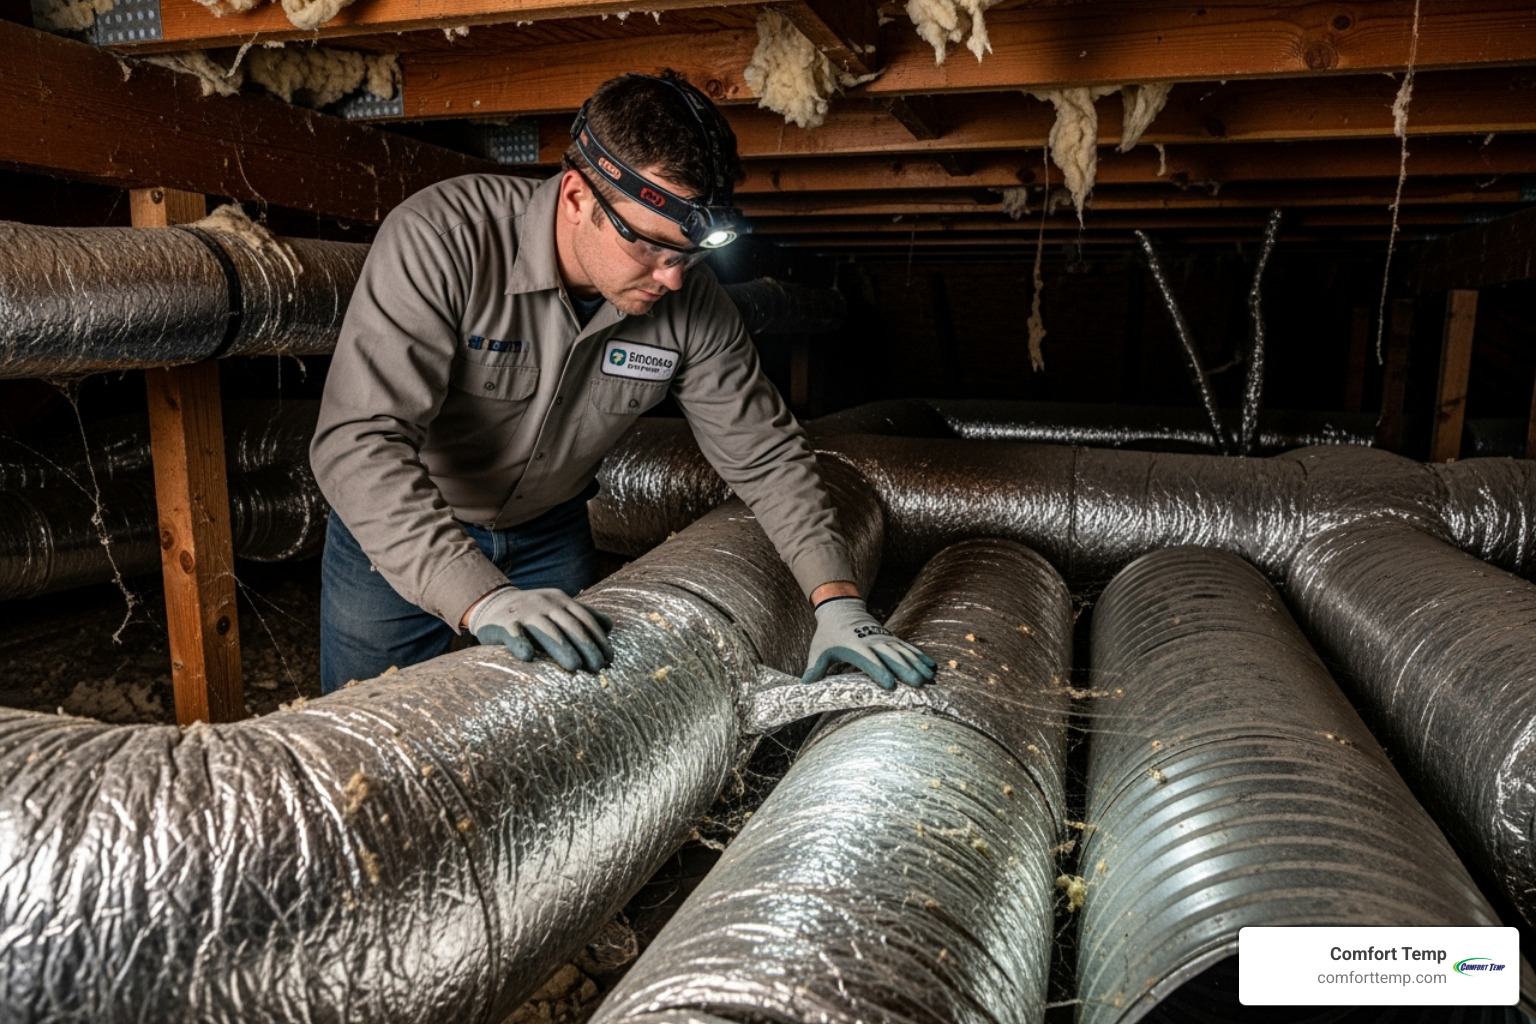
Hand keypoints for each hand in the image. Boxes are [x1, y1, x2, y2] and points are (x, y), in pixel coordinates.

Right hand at [467, 586, 613, 671]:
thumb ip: (582, 615)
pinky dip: (520, 644)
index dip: (598, 639)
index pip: (585, 619)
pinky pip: (513, 634)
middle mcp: (544, 603)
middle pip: (569, 626)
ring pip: (545, 630)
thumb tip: (610, 626)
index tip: (609, 658)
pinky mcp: (503, 624)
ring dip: (561, 648)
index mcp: (560, 600)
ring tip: (575, 667)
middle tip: (598, 667)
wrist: (492, 604)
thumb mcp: (557, 607)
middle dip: (585, 646)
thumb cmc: (533, 612)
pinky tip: (528, 657)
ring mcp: (523, 612)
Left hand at [801, 596, 936, 689]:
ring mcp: (884, 640)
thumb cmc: (829, 635)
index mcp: (856, 648)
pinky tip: (932, 667)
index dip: (879, 672)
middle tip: (918, 684)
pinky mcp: (891, 638)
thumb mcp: (820, 649)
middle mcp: (873, 643)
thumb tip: (806, 684)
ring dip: (917, 665)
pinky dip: (920, 657)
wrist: (841, 610)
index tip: (889, 685)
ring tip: (930, 678)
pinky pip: (908, 648)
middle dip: (905, 671)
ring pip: (903, 653)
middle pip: (892, 658)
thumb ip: (816, 667)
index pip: (869, 662)